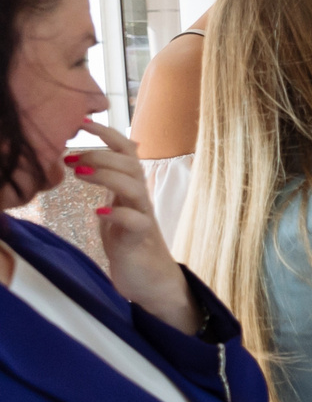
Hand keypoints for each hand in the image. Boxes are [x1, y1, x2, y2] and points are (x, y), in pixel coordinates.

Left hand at [66, 121, 198, 333]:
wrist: (151, 279)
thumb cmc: (130, 241)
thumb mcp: (116, 206)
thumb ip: (110, 184)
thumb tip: (92, 159)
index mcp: (133, 187)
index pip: (126, 150)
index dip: (107, 133)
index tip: (81, 121)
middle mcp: (141, 197)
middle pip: (131, 164)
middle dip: (100, 154)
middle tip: (70, 156)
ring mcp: (143, 217)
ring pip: (133, 186)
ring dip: (106, 175)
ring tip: (77, 173)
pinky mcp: (141, 239)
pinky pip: (135, 221)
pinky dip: (117, 214)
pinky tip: (98, 212)